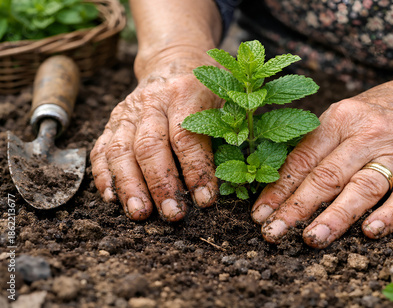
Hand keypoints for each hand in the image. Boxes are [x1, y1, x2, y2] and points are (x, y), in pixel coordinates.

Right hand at [91, 54, 220, 220]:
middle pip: (149, 146)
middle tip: (172, 213)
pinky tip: (112, 198)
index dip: (195, 170)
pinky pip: (101, 149)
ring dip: (129, 185)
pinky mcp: (113, 121)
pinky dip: (104, 175)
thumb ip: (227, 132)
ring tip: (140, 213)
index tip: (204, 200)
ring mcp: (128, 110)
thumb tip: (234, 177)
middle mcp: (152, 101)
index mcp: (185, 93)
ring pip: (120, 150)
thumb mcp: (226, 99)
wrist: (174, 60)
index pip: (186, 136)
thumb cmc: (207, 87)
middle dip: (160, 184)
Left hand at [250, 78, 392, 247]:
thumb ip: (317, 144)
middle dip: (297, 207)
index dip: (279, 188)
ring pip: (364, 186)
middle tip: (274, 232)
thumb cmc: (378, 110)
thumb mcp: (343, 114)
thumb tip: (279, 181)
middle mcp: (367, 134)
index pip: (303, 159)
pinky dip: (390, 214)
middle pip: (328, 175)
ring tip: (313, 237)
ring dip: (337, 215)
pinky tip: (371, 232)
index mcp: (340, 119)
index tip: (260, 214)